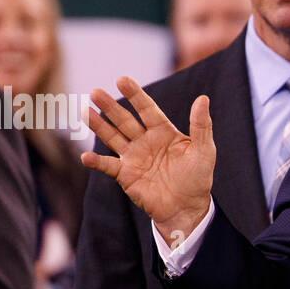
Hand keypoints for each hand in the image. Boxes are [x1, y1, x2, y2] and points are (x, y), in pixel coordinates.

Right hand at [81, 76, 215, 242]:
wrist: (187, 209)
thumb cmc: (198, 179)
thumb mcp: (204, 151)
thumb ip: (201, 125)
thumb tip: (203, 98)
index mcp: (163, 132)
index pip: (147, 109)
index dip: (135, 95)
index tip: (122, 80)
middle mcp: (145, 141)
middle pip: (125, 120)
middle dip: (110, 107)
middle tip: (95, 92)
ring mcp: (133, 157)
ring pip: (112, 137)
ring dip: (98, 125)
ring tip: (85, 111)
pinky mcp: (125, 175)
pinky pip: (108, 166)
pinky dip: (96, 162)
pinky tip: (86, 157)